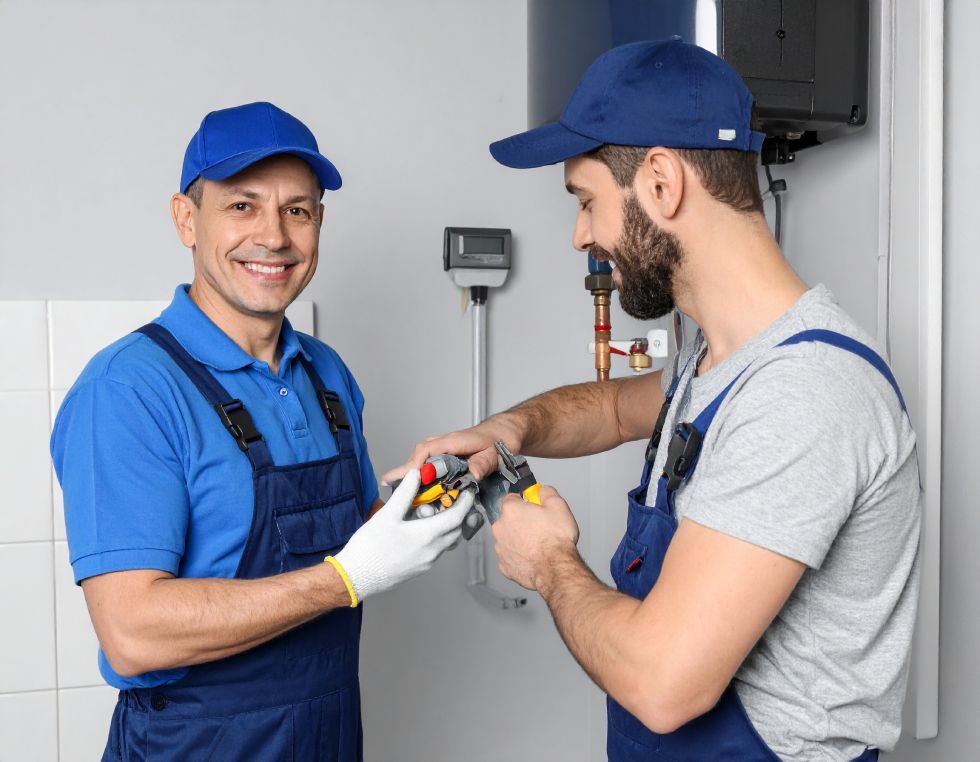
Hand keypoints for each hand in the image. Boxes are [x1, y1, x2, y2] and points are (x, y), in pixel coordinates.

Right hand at [334, 470, 472, 600]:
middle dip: (458, 515)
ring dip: (446, 528)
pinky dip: (436, 538)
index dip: (465, 503)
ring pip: (446, 543)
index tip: (469, 491)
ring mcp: (426, 563)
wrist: (356, 578)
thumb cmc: (370, 546)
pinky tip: (420, 530)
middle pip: (456, 531)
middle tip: (451, 500)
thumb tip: (416, 474)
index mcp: (427, 536)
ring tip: (433, 514)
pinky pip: (436, 551)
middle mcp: (432, 552)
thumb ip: (405, 493)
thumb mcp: (387, 515)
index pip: (457, 518)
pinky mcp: (418, 570)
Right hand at [381, 416, 523, 484]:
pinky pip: (427, 462)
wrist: (503, 432)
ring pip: (421, 459)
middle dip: (404, 471)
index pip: (426, 450)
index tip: (409, 480)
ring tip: (393, 487)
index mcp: (453, 441)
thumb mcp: (495, 454)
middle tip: (387, 484)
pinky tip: (413, 486)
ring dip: (410, 473)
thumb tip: (473, 474)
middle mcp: (444, 443)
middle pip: (418, 456)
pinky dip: (419, 473)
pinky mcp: (445, 455)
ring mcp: (443, 448)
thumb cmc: (499, 441)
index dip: (415, 465)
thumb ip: (484, 464)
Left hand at [492, 485, 579, 590]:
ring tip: (537, 543)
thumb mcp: (559, 506)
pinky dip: (518, 556)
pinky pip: (510, 556)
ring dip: (518, 539)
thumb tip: (542, 491)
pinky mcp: (504, 565)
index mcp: (511, 510)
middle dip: (520, 521)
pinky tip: (532, 556)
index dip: (524, 501)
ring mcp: (501, 548)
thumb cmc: (556, 541)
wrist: (556, 568)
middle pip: (508, 519)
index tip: (532, 507)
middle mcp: (500, 528)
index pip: (511, 498)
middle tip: (538, 526)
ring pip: (508, 538)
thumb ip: (547, 492)